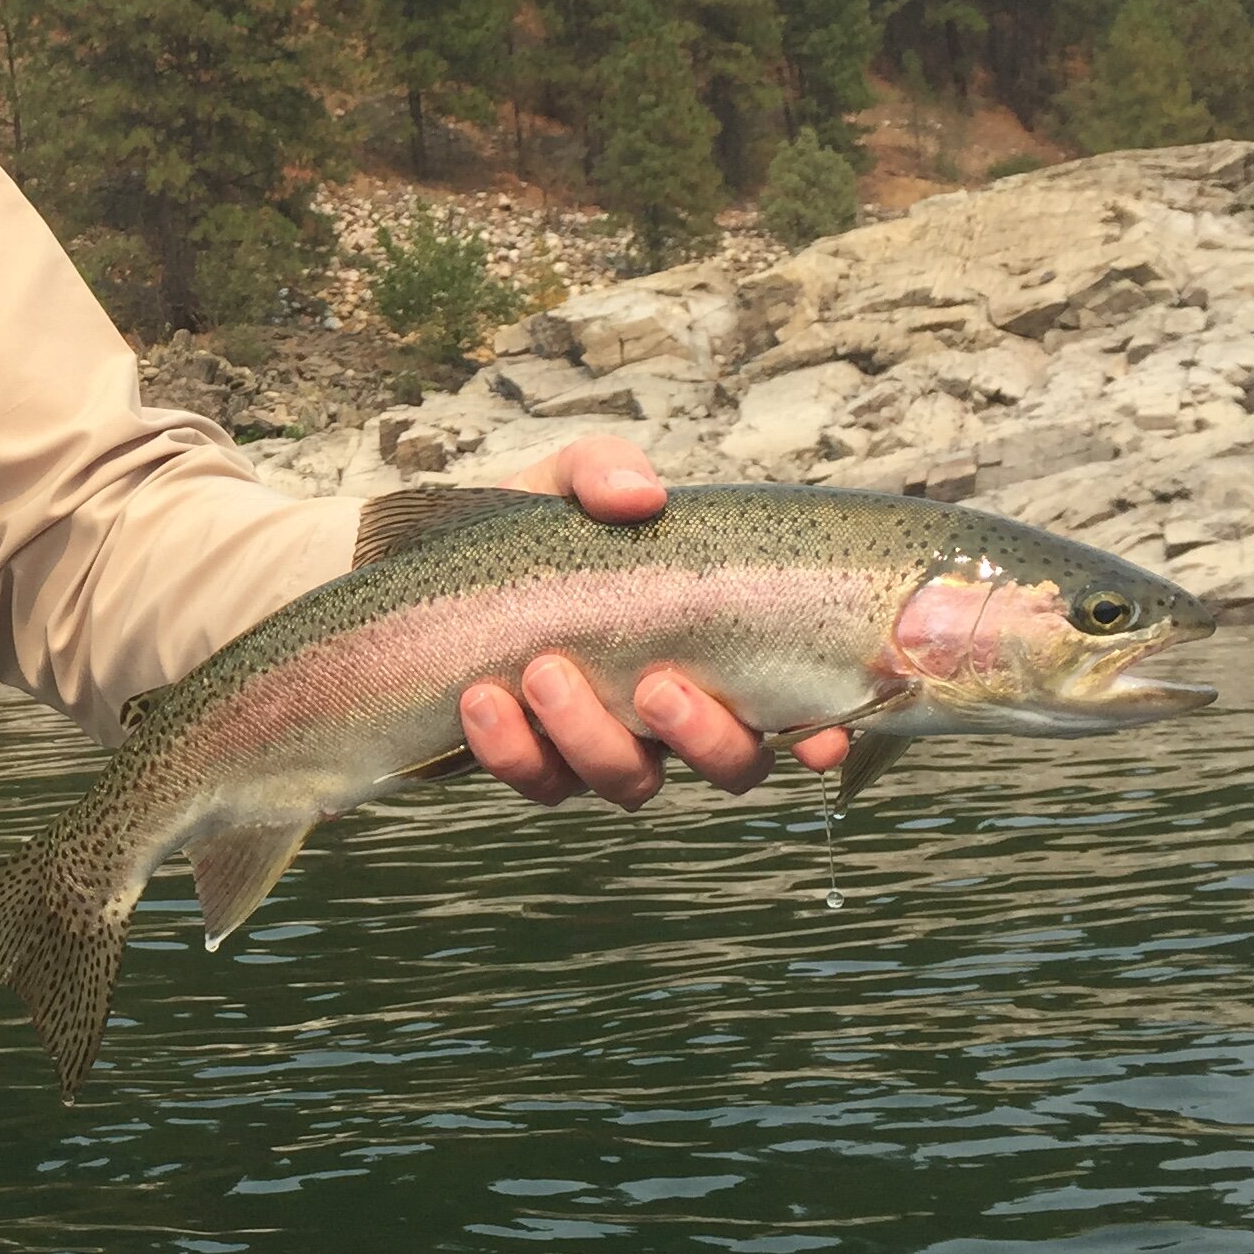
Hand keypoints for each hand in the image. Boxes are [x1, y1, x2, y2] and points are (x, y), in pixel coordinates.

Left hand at [456, 434, 851, 807]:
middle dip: (702, 736)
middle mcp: (674, 712)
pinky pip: (539, 782)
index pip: (795, 710)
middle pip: (730, 764)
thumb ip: (605, 471)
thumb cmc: (533, 527)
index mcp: (714, 648)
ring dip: (591, 736)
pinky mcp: (536, 764)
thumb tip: (642, 497)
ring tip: (543, 672)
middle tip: (653, 685)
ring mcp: (608, 746)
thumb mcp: (568, 480)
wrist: (432, 566)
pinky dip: (512, 749)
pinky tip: (483, 700)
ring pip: (631, 783)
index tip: (818, 738)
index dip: (821, 735)